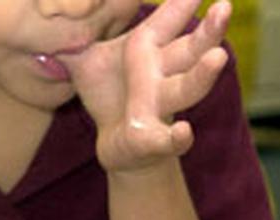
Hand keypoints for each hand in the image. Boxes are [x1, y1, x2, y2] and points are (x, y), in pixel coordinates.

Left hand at [62, 0, 230, 172]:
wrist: (117, 146)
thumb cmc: (107, 95)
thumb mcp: (86, 59)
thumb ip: (74, 34)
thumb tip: (55, 4)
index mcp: (146, 51)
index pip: (166, 21)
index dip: (180, 3)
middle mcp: (160, 76)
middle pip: (190, 51)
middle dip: (208, 31)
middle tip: (224, 7)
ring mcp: (159, 108)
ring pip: (186, 89)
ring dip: (202, 75)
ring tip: (218, 57)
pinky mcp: (151, 140)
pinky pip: (168, 140)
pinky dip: (177, 138)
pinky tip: (184, 131)